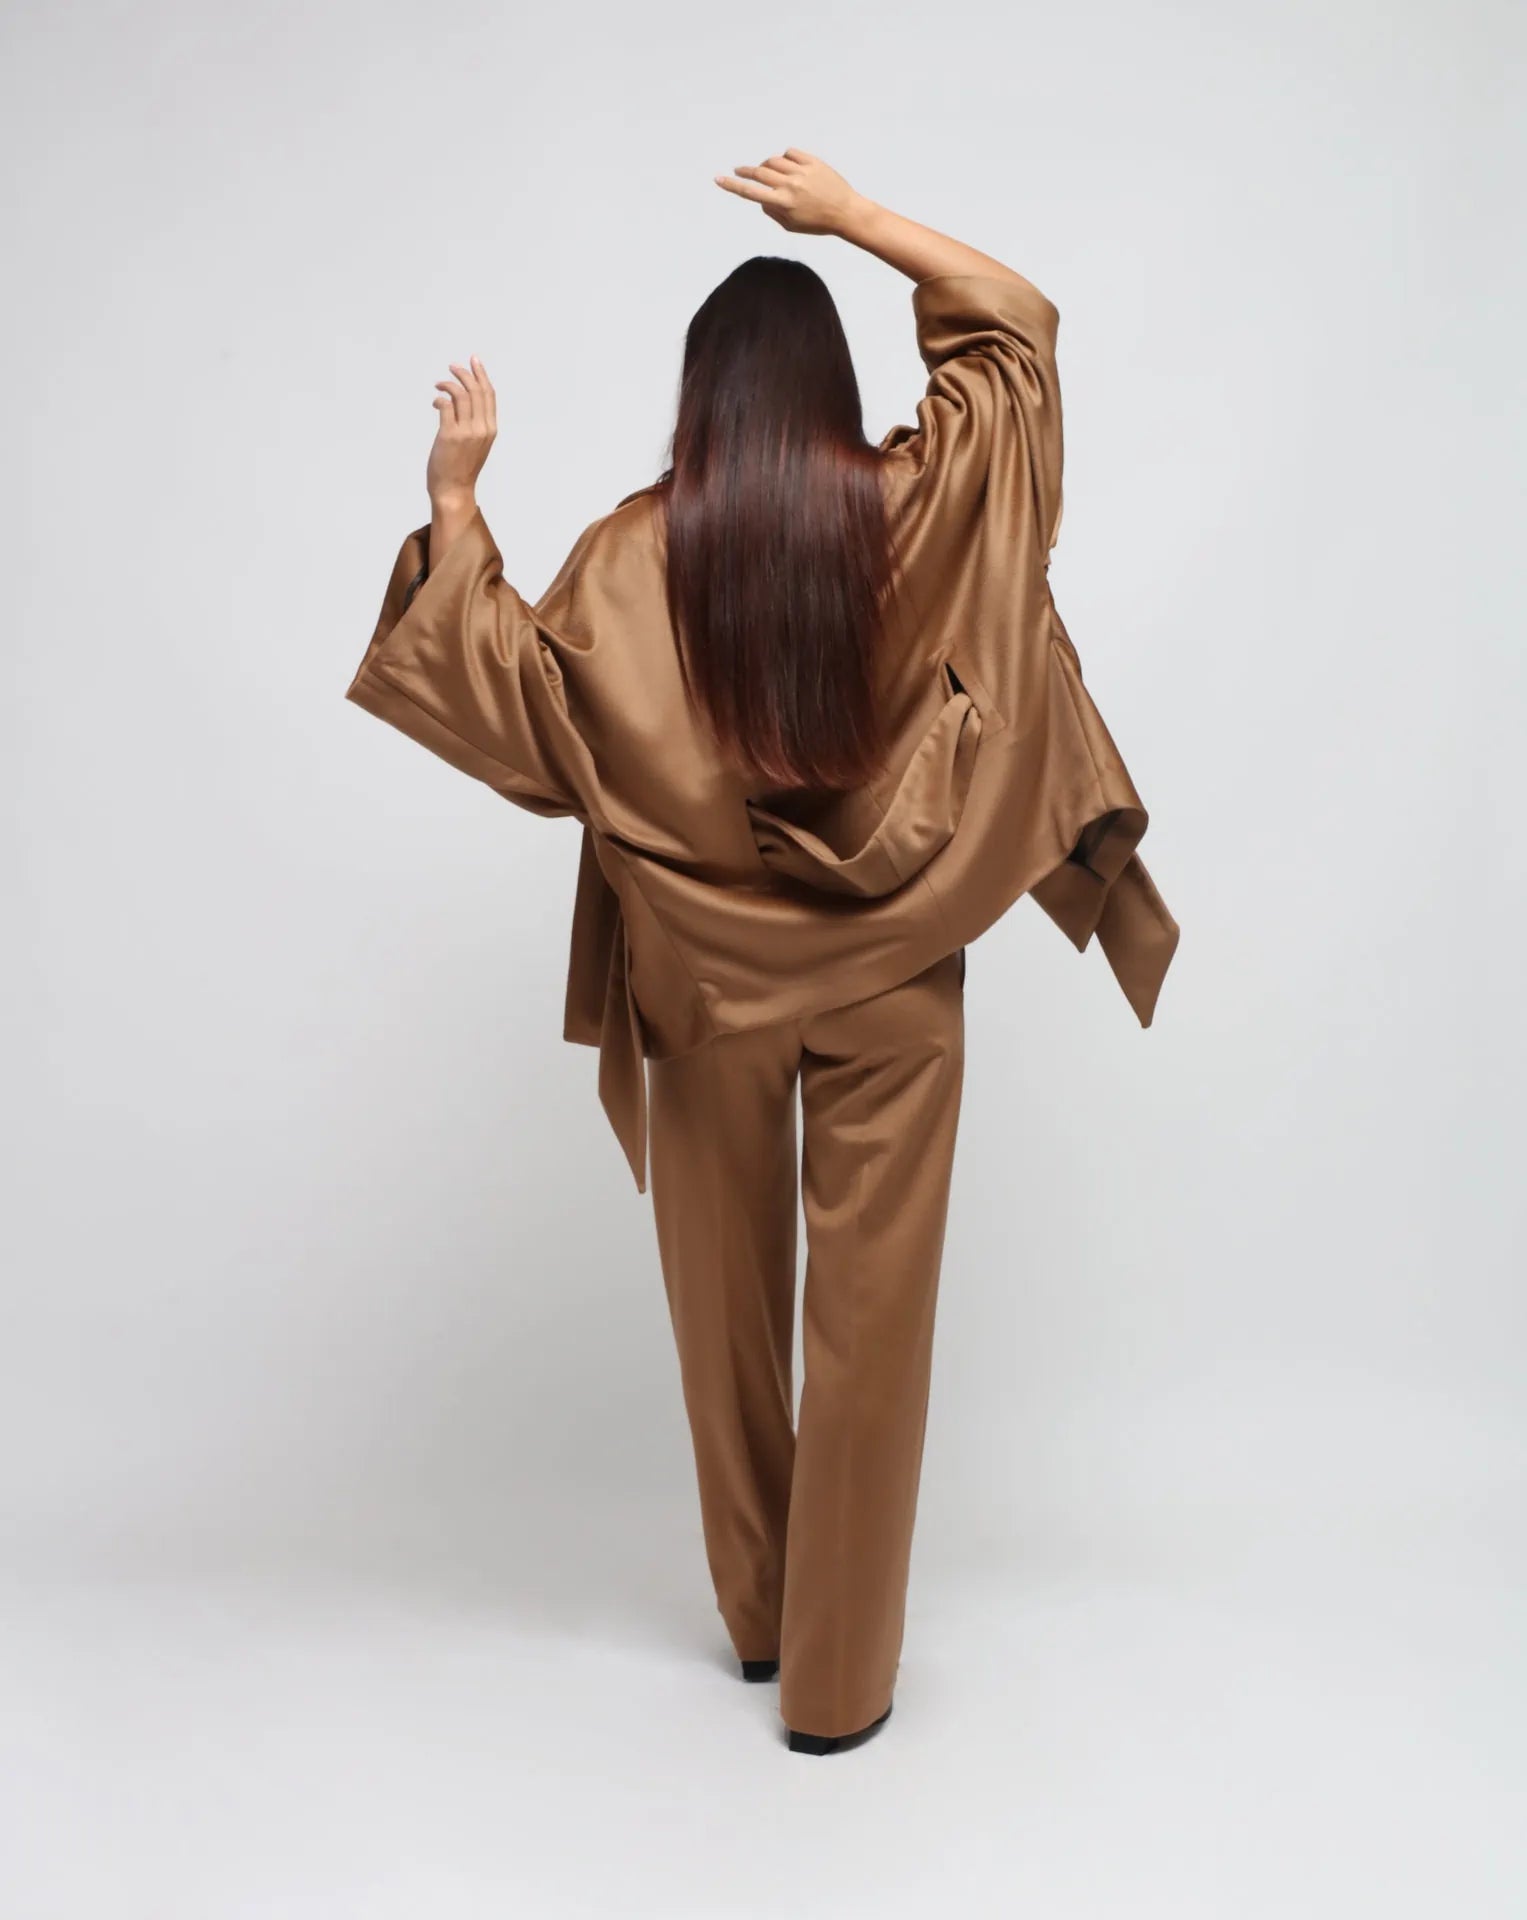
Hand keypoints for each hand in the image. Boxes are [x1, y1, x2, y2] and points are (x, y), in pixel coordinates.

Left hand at [426, 354, 496, 506]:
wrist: (454, 489)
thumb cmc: (462, 468)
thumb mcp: (476, 444)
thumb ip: (474, 423)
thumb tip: (460, 401)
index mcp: (490, 429)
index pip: (489, 395)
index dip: (481, 375)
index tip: (473, 361)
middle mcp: (481, 429)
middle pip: (476, 390)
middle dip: (464, 374)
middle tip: (452, 367)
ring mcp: (466, 432)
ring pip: (461, 395)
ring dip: (449, 384)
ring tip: (439, 384)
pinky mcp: (450, 435)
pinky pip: (445, 405)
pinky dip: (439, 399)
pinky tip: (435, 402)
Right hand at [713, 149, 867, 237]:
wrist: (846, 212)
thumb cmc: (818, 223)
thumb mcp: (791, 226)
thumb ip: (772, 212)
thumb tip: (761, 198)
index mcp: (783, 204)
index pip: (751, 192)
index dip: (732, 185)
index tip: (718, 179)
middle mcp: (790, 186)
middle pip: (759, 172)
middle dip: (745, 170)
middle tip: (739, 170)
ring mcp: (802, 172)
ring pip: (773, 161)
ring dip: (766, 165)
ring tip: (768, 172)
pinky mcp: (813, 162)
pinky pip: (791, 153)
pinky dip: (784, 158)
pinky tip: (787, 165)